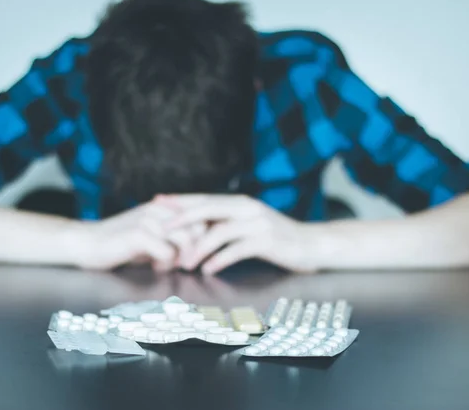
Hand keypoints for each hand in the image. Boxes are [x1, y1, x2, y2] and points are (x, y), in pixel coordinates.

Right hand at [70, 200, 203, 271]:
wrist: (87, 243)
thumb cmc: (122, 243)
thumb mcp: (152, 234)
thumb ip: (175, 234)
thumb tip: (201, 244)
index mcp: (164, 206)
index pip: (201, 215)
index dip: (205, 237)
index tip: (198, 254)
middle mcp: (158, 208)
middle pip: (198, 227)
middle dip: (196, 250)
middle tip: (184, 263)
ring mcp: (148, 220)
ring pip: (185, 240)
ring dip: (181, 258)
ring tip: (168, 265)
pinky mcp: (138, 234)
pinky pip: (167, 252)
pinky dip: (165, 264)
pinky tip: (154, 266)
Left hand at [158, 194, 322, 274]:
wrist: (311, 245)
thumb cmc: (276, 237)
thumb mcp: (249, 224)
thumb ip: (226, 223)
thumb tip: (195, 229)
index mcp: (239, 202)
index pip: (203, 198)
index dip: (180, 200)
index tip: (157, 202)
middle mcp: (246, 207)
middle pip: (207, 209)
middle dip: (182, 218)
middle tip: (161, 229)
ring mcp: (257, 223)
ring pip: (219, 232)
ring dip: (199, 249)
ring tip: (184, 264)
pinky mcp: (266, 240)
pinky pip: (236, 249)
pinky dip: (219, 260)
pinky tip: (207, 270)